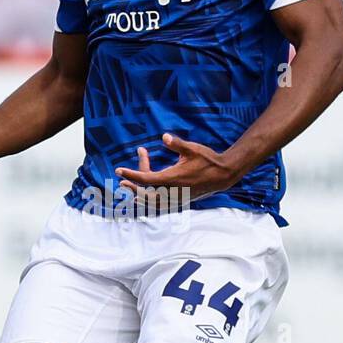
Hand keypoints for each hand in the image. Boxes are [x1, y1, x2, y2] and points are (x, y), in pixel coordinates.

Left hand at [115, 134, 240, 208]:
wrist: (223, 175)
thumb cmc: (208, 160)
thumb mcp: (192, 149)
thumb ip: (177, 144)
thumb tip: (164, 137)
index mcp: (173, 178)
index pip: (146, 179)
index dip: (131, 174)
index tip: (118, 170)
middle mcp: (173, 191)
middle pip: (146, 193)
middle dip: (133, 186)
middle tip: (122, 179)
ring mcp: (177, 199)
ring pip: (152, 202)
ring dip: (140, 195)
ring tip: (131, 190)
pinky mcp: (180, 201)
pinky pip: (160, 205)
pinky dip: (150, 201)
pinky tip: (145, 196)